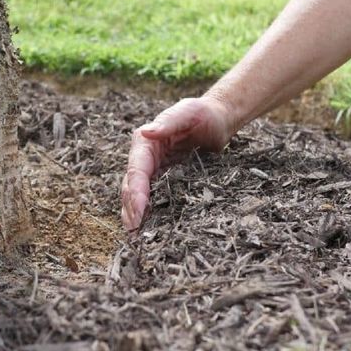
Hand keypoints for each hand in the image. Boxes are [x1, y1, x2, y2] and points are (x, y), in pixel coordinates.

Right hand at [121, 96, 233, 230]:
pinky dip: (150, 215)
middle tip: (135, 233)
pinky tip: (152, 232)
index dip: (136, 194)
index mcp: (144, 145)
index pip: (136, 172)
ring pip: (138, 197)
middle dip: (132, 210)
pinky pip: (154, 200)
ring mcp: (153, 172)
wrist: (218, 121)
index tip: (138, 214)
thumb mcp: (187, 113)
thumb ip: (168, 122)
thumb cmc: (202, 114)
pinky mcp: (164, 182)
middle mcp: (144, 160)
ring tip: (136, 238)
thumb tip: (146, 131)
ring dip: (135, 216)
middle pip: (132, 188)